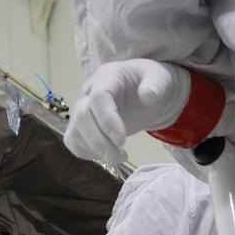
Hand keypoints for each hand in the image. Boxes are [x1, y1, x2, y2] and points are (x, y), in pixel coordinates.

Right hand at [64, 60, 190, 164]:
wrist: (145, 94)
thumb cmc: (152, 85)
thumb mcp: (161, 80)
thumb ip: (156, 86)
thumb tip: (149, 95)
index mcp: (107, 76)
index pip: (98, 98)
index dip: (107, 121)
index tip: (122, 141)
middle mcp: (89, 91)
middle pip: (82, 116)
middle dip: (99, 141)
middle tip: (119, 156)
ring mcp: (82, 109)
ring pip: (75, 132)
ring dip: (94, 150)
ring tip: (118, 157)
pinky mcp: (81, 125)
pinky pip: (73, 141)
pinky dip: (87, 153)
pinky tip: (106, 155)